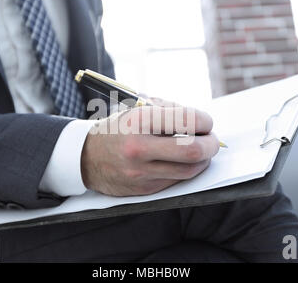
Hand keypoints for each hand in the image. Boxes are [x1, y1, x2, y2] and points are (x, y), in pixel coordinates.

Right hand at [81, 105, 219, 196]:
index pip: (187, 121)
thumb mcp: (137, 109)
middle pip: (193, 151)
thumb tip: (201, 123)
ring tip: (201, 150)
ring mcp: (141, 172)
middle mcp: (138, 148)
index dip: (204, 121)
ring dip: (203, 160)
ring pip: (189, 170)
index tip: (205, 123)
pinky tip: (183, 161)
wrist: (86, 157)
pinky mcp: (144, 189)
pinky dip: (185, 170)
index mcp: (137, 121)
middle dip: (211, 144)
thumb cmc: (117, 128)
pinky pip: (176, 180)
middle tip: (211, 139)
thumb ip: (169, 111)